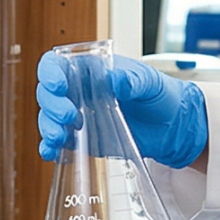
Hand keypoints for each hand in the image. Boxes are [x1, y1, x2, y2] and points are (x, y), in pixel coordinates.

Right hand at [35, 51, 208, 166]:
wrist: (171, 127)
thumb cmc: (160, 95)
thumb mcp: (150, 82)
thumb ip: (133, 80)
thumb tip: (115, 79)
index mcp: (90, 70)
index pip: (57, 65)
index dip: (50, 73)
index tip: (58, 86)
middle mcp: (78, 92)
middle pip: (48, 94)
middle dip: (52, 106)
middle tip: (70, 116)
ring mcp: (78, 115)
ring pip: (49, 118)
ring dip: (48, 128)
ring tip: (59, 138)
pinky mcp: (81, 138)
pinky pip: (59, 142)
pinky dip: (51, 148)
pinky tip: (51, 153)